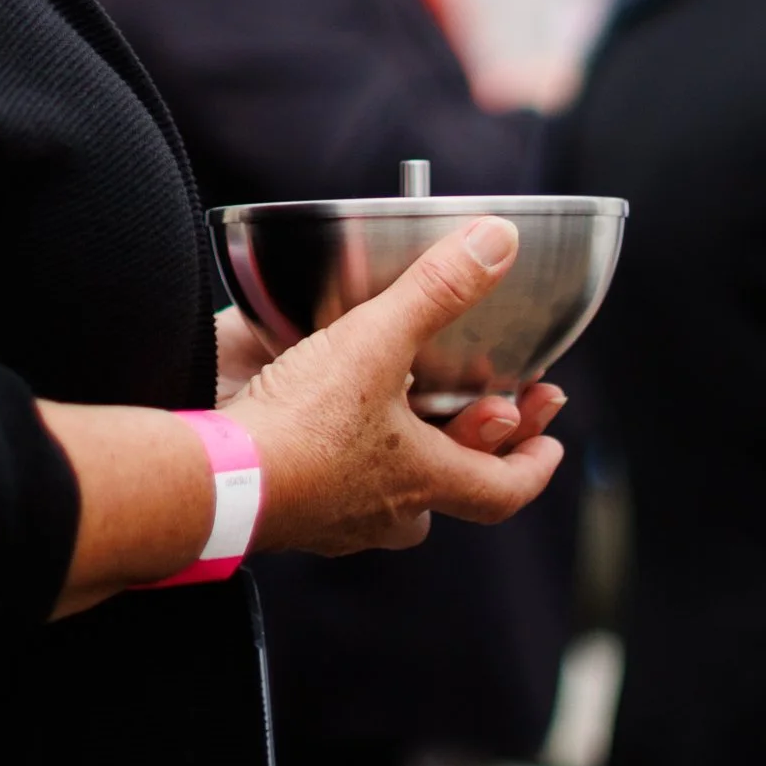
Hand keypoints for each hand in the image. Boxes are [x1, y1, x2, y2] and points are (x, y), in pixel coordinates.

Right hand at [226, 216, 564, 556]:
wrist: (217, 479)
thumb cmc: (303, 426)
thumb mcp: (377, 342)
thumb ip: (437, 289)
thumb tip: (499, 243)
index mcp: (424, 480)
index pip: (503, 490)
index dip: (532, 464)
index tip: (547, 441)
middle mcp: (387, 511)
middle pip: (446, 495)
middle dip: (467, 453)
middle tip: (481, 408)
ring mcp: (338, 521)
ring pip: (390, 502)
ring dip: (404, 463)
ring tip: (401, 418)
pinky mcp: (293, 513)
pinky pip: (334, 494)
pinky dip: (344, 462)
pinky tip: (328, 426)